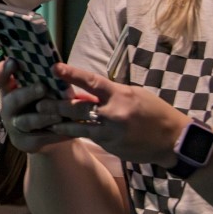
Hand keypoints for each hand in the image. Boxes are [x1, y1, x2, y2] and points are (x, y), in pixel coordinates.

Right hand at [0, 59, 73, 153]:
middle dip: (27, 93)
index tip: (13, 61)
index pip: (1, 78)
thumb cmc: (48, 103)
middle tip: (43, 88)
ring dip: (42, 117)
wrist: (51, 135)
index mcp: (10, 90)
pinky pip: (40, 138)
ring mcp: (14, 126)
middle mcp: (8, 107)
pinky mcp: (24, 143)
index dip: (4, 70)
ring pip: (27, 121)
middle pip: (12, 100)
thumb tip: (62, 69)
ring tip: (58, 115)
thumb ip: (45, 81)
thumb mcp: (45, 91)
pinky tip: (68, 130)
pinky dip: (55, 134)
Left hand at [46, 63, 187, 167]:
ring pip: (78, 127)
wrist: (174, 141)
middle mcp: (113, 113)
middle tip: (38, 103)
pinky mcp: (111, 145)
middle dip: (56, 105)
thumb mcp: (134, 94)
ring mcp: (111, 132)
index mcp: (120, 95)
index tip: (54, 68)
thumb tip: (86, 88)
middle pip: (77, 108)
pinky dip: (74, 134)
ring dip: (59, 123)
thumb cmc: (154, 112)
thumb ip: (110, 92)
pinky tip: (60, 132)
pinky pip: (89, 138)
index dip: (71, 74)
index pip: (91, 81)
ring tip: (43, 120)